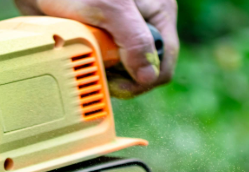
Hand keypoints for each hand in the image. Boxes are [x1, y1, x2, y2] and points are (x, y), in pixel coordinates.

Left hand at [15, 0, 178, 97]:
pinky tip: (84, 61)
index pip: (165, 60)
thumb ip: (134, 40)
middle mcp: (146, 22)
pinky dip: (97, 66)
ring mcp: (126, 30)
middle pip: (147, 68)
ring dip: (110, 72)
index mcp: (159, 11)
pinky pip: (109, 62)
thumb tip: (148, 76)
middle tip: (99, 73)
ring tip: (90, 65)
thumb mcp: (110, 8)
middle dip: (125, 78)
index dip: (144, 80)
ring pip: (127, 68)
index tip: (117, 85)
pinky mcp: (106, 36)